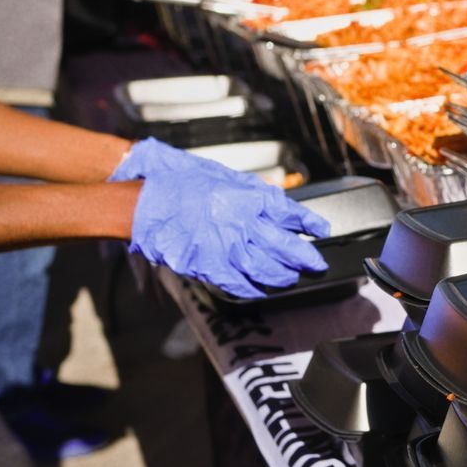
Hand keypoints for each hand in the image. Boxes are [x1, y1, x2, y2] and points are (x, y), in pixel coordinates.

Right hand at [113, 138, 328, 298]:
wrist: (145, 203)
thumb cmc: (180, 184)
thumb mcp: (223, 176)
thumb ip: (251, 190)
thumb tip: (276, 200)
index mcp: (247, 198)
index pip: (290, 212)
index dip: (310, 222)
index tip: (322, 228)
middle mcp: (242, 223)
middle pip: (285, 245)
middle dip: (305, 257)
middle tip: (316, 263)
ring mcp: (226, 247)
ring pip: (266, 268)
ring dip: (283, 275)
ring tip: (292, 277)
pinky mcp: (208, 266)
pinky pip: (238, 284)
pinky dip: (253, 289)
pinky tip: (262, 290)